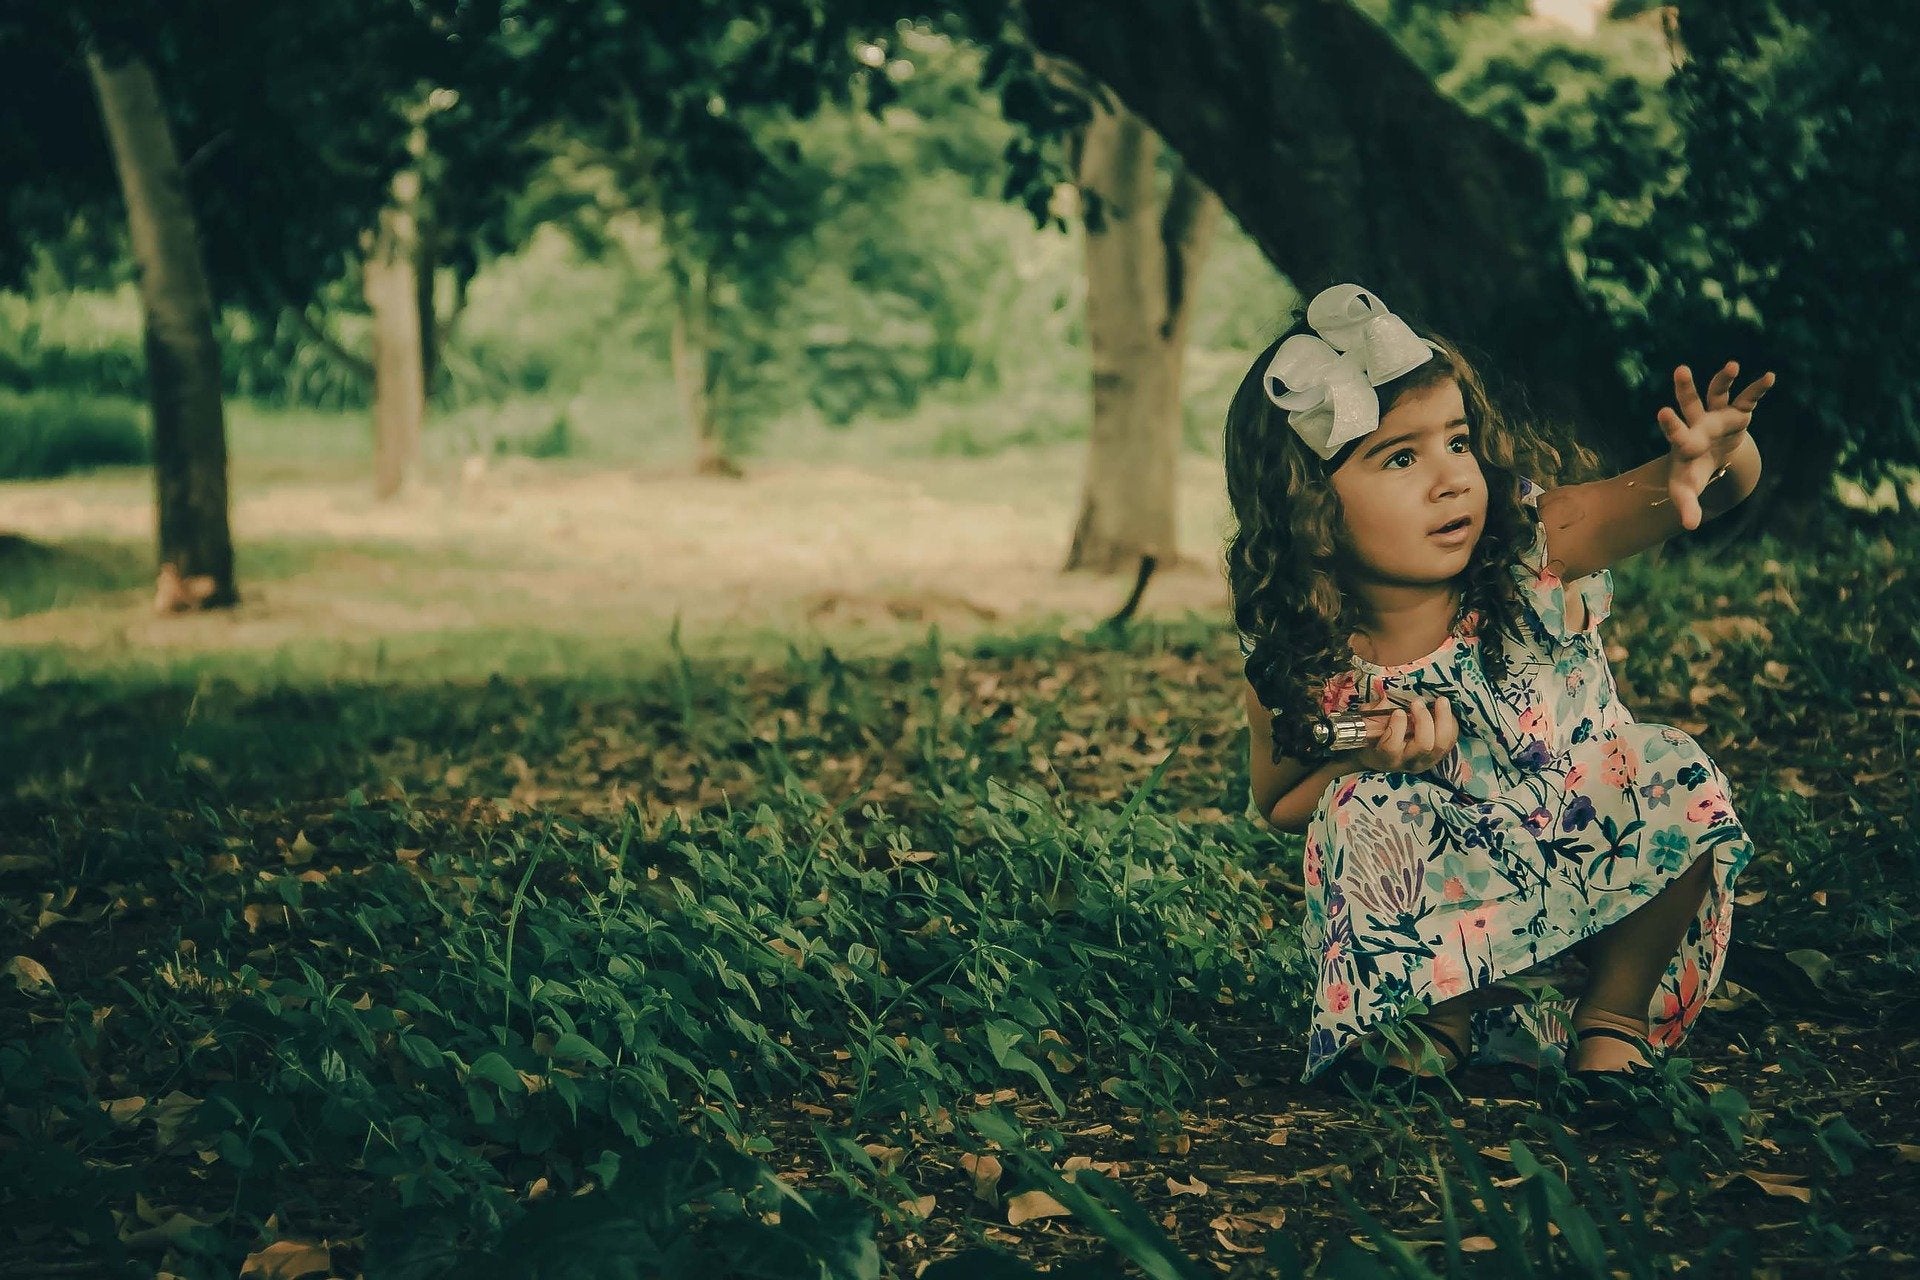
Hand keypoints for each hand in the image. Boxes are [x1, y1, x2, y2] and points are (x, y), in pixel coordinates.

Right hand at [1353, 694, 1457, 774]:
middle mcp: (1408, 762)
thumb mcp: (1367, 724)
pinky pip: (1451, 741)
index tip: (1398, 711)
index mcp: (1386, 756)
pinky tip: (1445, 710)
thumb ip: (1373, 713)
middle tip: (1418, 702)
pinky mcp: (1438, 756)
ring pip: (1442, 744)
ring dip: (1443, 720)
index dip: (1396, 727)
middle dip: (1424, 720)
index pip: (1391, 747)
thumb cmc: (1373, 736)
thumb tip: (1386, 700)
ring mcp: (1426, 761)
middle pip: (1424, 745)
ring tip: (1440, 701)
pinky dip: (1451, 724)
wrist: (1381, 756)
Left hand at [1658, 361, 1774, 530]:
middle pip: (1689, 402)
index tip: (1662, 411)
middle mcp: (1698, 423)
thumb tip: (1689, 526)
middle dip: (1685, 388)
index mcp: (1684, 442)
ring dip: (1724, 379)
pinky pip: (1748, 398)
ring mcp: (1717, 415)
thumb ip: (1687, 506)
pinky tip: (1770, 376)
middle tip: (1680, 370)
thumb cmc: (1693, 473)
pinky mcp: (1737, 414)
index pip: (1675, 432)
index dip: (1670, 424)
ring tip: (1732, 365)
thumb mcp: (1687, 491)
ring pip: (1717, 393)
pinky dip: (1758, 388)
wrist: (1709, 458)